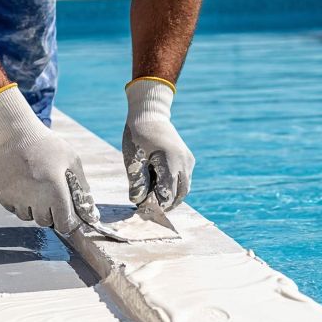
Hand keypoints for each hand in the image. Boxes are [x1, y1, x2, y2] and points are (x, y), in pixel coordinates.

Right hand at [0, 86, 96, 234]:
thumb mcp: (71, 160)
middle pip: (44, 221)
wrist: (14, 134)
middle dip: (49, 213)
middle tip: (48, 195)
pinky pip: (13, 209)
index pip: (63, 224)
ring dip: (32, 208)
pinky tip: (21, 185)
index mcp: (55, 192)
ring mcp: (16, 198)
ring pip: (27, 216)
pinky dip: (18, 202)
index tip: (65, 216)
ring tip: (34, 188)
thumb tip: (89, 210)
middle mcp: (35, 199)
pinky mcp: (2, 195)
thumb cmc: (47, 146)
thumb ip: (82, 186)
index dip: (66, 222)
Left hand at [122, 78, 193, 210]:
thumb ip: (137, 181)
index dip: (155, 205)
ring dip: (170, 196)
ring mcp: (188, 161)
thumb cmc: (138, 135)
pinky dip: (173, 186)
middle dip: (165, 204)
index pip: (167, 195)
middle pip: (179, 195)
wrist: (150, 114)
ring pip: (184, 189)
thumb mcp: (133, 159)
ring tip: (151, 195)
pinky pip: (183, 179)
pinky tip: (157, 183)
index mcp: (171, 162)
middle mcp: (184, 163)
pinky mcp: (188, 159)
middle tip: (147, 207)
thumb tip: (137, 202)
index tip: (141, 208)